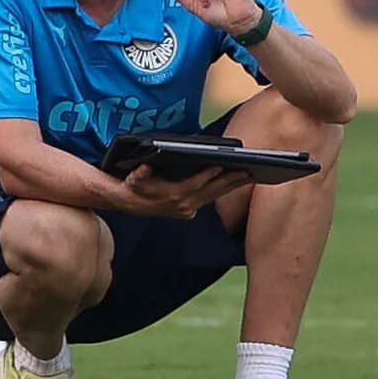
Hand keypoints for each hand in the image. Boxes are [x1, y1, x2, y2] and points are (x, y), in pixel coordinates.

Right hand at [122, 164, 252, 218]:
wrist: (129, 203)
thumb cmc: (133, 186)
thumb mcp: (133, 179)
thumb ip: (139, 174)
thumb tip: (144, 167)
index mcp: (172, 197)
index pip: (193, 185)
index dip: (207, 176)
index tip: (220, 166)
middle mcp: (183, 206)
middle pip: (210, 192)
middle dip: (229, 181)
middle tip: (247, 171)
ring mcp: (188, 210)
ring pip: (214, 196)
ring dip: (231, 186)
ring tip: (248, 176)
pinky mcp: (190, 211)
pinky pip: (210, 199)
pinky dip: (222, 190)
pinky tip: (234, 182)